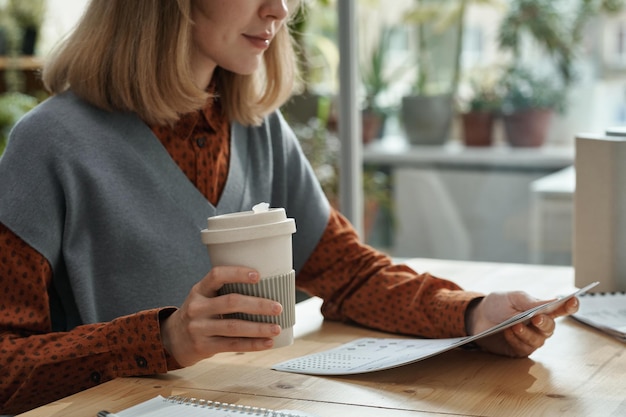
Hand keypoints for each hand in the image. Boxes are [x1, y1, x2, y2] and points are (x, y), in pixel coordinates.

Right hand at [160, 266, 282, 366]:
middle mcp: (197, 307)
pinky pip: (233, 345)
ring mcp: (199, 328)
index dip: (237, 273)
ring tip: (276, 327)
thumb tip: (267, 286)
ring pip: (234, 327)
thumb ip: (224, 291)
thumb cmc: (199, 313)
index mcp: (199, 290)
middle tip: (277, 307)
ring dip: (259, 328)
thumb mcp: (203, 297)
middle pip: (231, 302)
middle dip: (258, 304)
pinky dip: (253, 344)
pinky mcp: (204, 346)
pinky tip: (268, 342)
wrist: (173, 339)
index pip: (217, 275)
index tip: (258, 275)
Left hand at [466, 291, 578, 356]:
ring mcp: (530, 339)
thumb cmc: (497, 305)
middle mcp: (539, 326)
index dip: (569, 306)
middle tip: (535, 318)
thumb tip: (553, 301)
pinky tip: (507, 333)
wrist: (477, 318)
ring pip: (538, 340)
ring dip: (527, 333)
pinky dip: (516, 340)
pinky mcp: (520, 349)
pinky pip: (524, 348)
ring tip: (514, 325)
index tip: (573, 300)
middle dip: (544, 323)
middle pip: (550, 327)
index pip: (560, 309)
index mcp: (540, 309)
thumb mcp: (512, 298)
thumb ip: (530, 301)